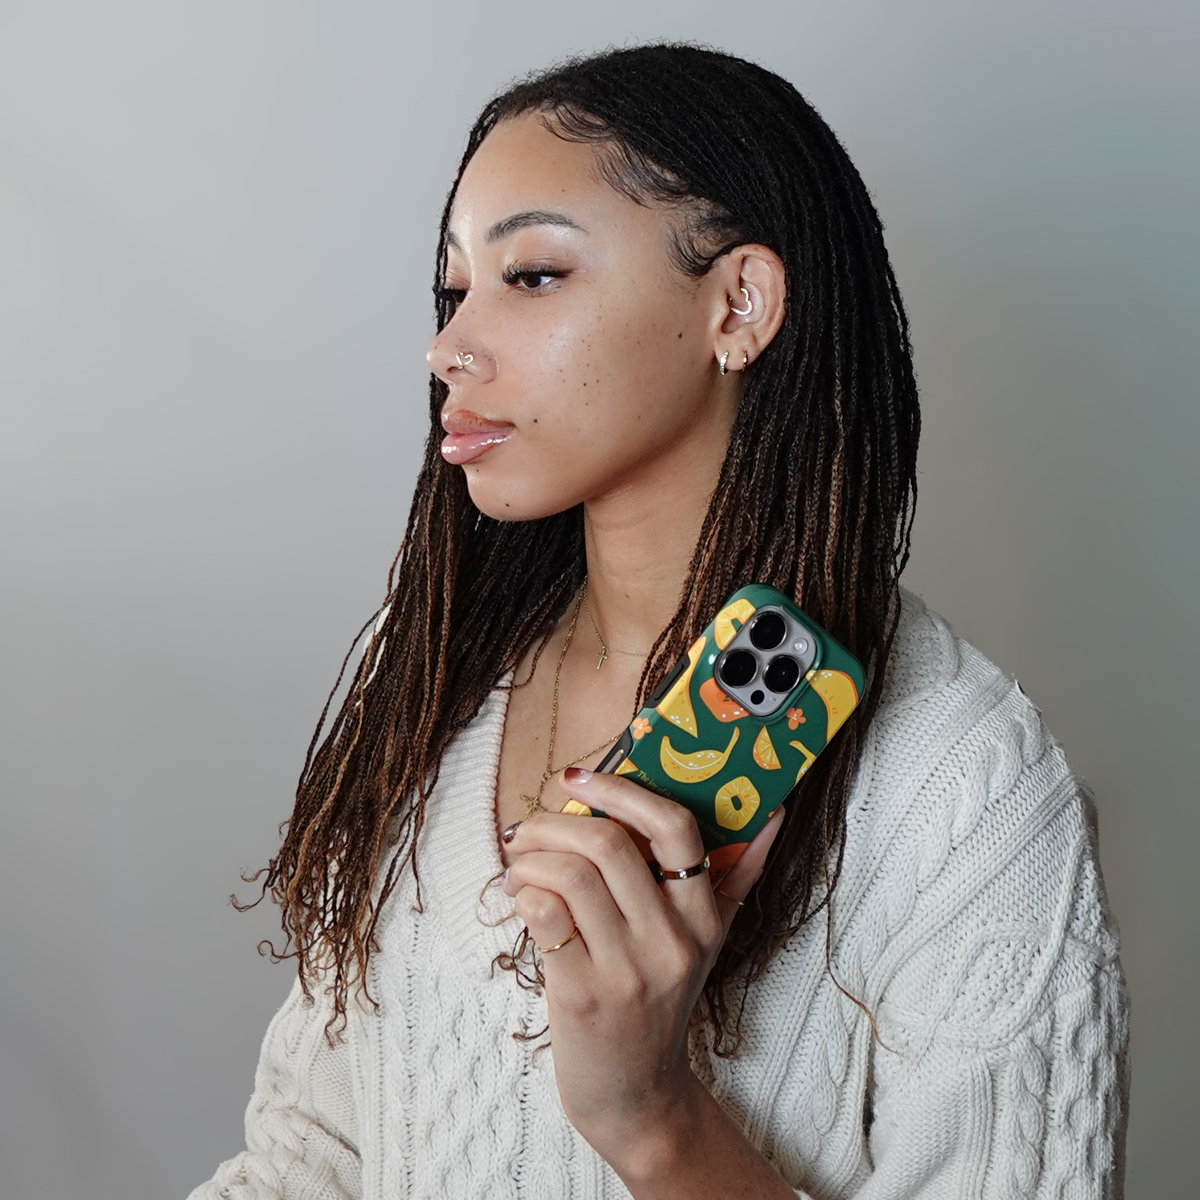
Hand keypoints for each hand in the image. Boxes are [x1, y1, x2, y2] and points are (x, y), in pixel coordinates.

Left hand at [501, 768, 784, 1175]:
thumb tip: (773, 814)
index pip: (676, 828)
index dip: (623, 790)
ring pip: (569, 875)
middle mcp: (672, 942)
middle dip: (555, 821)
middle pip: (609, 844)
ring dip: (530, 857)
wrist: (638, 1097)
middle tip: (530, 826)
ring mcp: (627, 972)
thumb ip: (738, 877)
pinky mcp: (582, 997)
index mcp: (703, 918)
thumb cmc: (662, 1003)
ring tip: (519, 864)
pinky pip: (543, 915)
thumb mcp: (708, 943)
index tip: (578, 776)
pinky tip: (521, 899)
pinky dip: (522, 893)